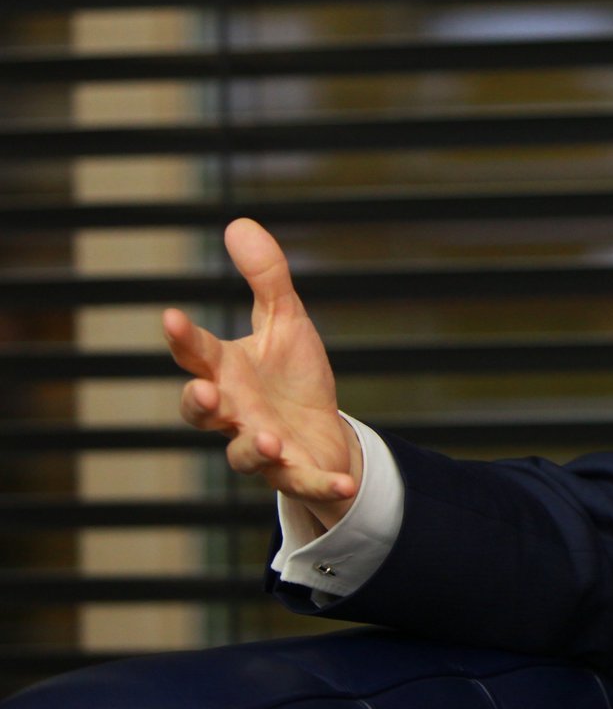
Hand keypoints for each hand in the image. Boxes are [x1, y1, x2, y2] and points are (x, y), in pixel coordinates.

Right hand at [165, 219, 360, 530]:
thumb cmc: (292, 377)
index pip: (196, 354)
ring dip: (253, 448)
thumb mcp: (285, 321)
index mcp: (227, 373)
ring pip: (244, 455)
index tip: (171, 316)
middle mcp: (236, 413)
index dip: (182, 337)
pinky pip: (305, 483)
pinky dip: (323, 486)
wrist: (321, 433)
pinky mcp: (296, 473)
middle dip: (199, 404)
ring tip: (269, 440)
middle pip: (202, 412)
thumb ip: (265, 278)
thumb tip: (238, 222)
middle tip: (206, 392)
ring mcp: (262, 447)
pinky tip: (345, 485)